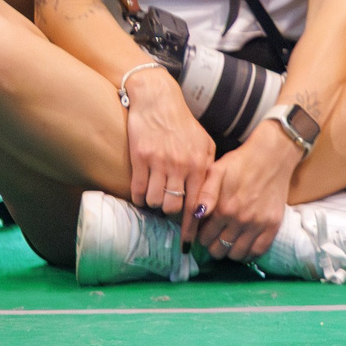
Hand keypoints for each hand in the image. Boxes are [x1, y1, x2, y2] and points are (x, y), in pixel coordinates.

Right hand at [123, 67, 215, 228]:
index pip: (198, 203)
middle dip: (170, 213)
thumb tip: (207, 199)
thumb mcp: (204, 144)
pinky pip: (139, 191)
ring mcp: (161, 161)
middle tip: (167, 208)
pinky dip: (140, 197)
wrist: (158, 100)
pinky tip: (143, 191)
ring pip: (155, 201)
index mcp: (201, 163)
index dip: (191, 226)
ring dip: (154, 203)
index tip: (187, 245)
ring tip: (156, 193)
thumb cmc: (183, 124)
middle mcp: (183, 164)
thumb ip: (207, 169)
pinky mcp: (141, 158)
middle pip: (174, 207)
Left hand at [190, 123, 297, 260]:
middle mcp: (240, 220)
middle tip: (216, 236)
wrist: (273, 155)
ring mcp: (258, 224)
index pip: (204, 238)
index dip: (202, 236)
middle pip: (219, 249)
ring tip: (229, 240)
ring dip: (229, 251)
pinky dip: (249, 253)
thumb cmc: (240, 162)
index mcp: (223, 208)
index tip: (205, 230)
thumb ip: (204, 194)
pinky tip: (245, 245)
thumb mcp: (216, 171)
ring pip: (237, 254)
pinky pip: (258, 251)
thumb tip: (196, 216)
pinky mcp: (273, 225)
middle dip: (213, 245)